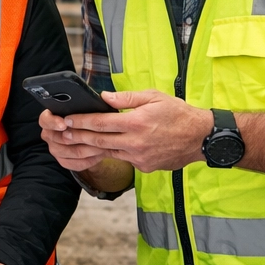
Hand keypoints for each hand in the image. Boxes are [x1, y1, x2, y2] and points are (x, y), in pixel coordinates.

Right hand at [39, 107, 112, 172]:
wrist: (97, 134)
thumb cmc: (93, 117)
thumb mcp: (96, 106)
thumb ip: (100, 101)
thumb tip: (105, 96)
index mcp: (52, 117)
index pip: (45, 120)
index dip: (53, 122)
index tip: (64, 124)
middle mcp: (50, 134)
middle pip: (56, 138)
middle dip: (77, 137)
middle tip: (94, 136)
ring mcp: (55, 148)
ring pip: (68, 152)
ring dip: (86, 149)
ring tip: (101, 146)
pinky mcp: (64, 161)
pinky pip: (73, 164)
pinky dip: (88, 160)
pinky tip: (99, 155)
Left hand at [48, 89, 212, 172]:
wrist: (202, 138)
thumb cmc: (179, 113)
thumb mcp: (154, 97)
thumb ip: (126, 98)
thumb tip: (104, 97)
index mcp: (137, 123)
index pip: (101, 123)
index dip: (82, 121)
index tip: (68, 119)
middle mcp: (136, 142)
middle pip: (99, 140)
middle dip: (78, 136)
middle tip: (63, 132)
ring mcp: (140, 157)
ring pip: (109, 152)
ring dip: (90, 147)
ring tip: (75, 141)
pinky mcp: (144, 167)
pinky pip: (124, 159)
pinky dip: (114, 152)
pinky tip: (105, 147)